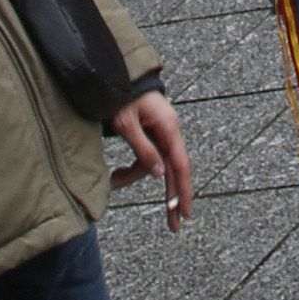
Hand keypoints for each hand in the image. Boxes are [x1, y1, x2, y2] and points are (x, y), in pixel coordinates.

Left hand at [110, 88, 191, 228]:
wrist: (114, 73)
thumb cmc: (121, 95)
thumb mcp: (127, 124)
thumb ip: (144, 150)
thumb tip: (160, 175)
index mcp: (168, 128)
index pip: (180, 165)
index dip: (183, 191)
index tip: (186, 213)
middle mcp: (169, 132)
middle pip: (173, 171)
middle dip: (171, 198)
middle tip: (173, 227)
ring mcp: (161, 133)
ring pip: (155, 165)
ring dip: (135, 177)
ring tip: (113, 180)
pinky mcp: (151, 134)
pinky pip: (147, 157)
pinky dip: (133, 168)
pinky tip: (116, 175)